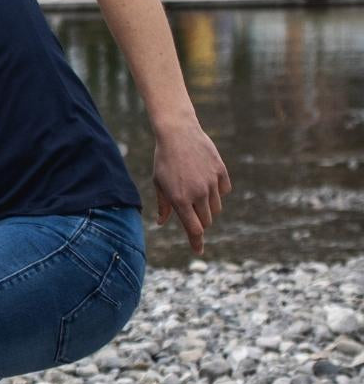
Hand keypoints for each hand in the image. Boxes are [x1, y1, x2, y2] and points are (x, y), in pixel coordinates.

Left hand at [152, 122, 231, 255]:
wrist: (178, 133)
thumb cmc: (164, 159)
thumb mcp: (159, 183)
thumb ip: (163, 205)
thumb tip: (161, 223)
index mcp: (180, 199)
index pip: (194, 229)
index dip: (196, 242)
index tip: (199, 251)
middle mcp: (197, 194)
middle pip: (207, 220)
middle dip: (200, 220)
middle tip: (192, 210)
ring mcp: (211, 183)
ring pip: (217, 207)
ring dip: (208, 206)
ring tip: (196, 191)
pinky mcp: (221, 172)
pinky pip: (224, 190)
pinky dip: (218, 190)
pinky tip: (207, 179)